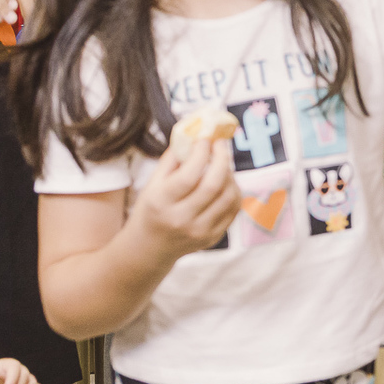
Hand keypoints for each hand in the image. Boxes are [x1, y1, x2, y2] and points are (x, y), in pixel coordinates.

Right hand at [130, 139, 240, 259]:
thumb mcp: (152, 184)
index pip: (189, 175)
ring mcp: (199, 231)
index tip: (206, 139)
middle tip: (221, 144)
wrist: (149, 249)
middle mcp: (181, 219)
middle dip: (222, 159)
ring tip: (222, 164)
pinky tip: (226, 182)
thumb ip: (173, 159)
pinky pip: (234, 209)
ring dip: (230, 174)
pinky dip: (234, 191)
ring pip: (228, 196)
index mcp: (161, 202)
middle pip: (213, 185)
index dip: (202, 153)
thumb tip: (195, 134)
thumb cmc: (151, 209)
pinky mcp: (213, 238)